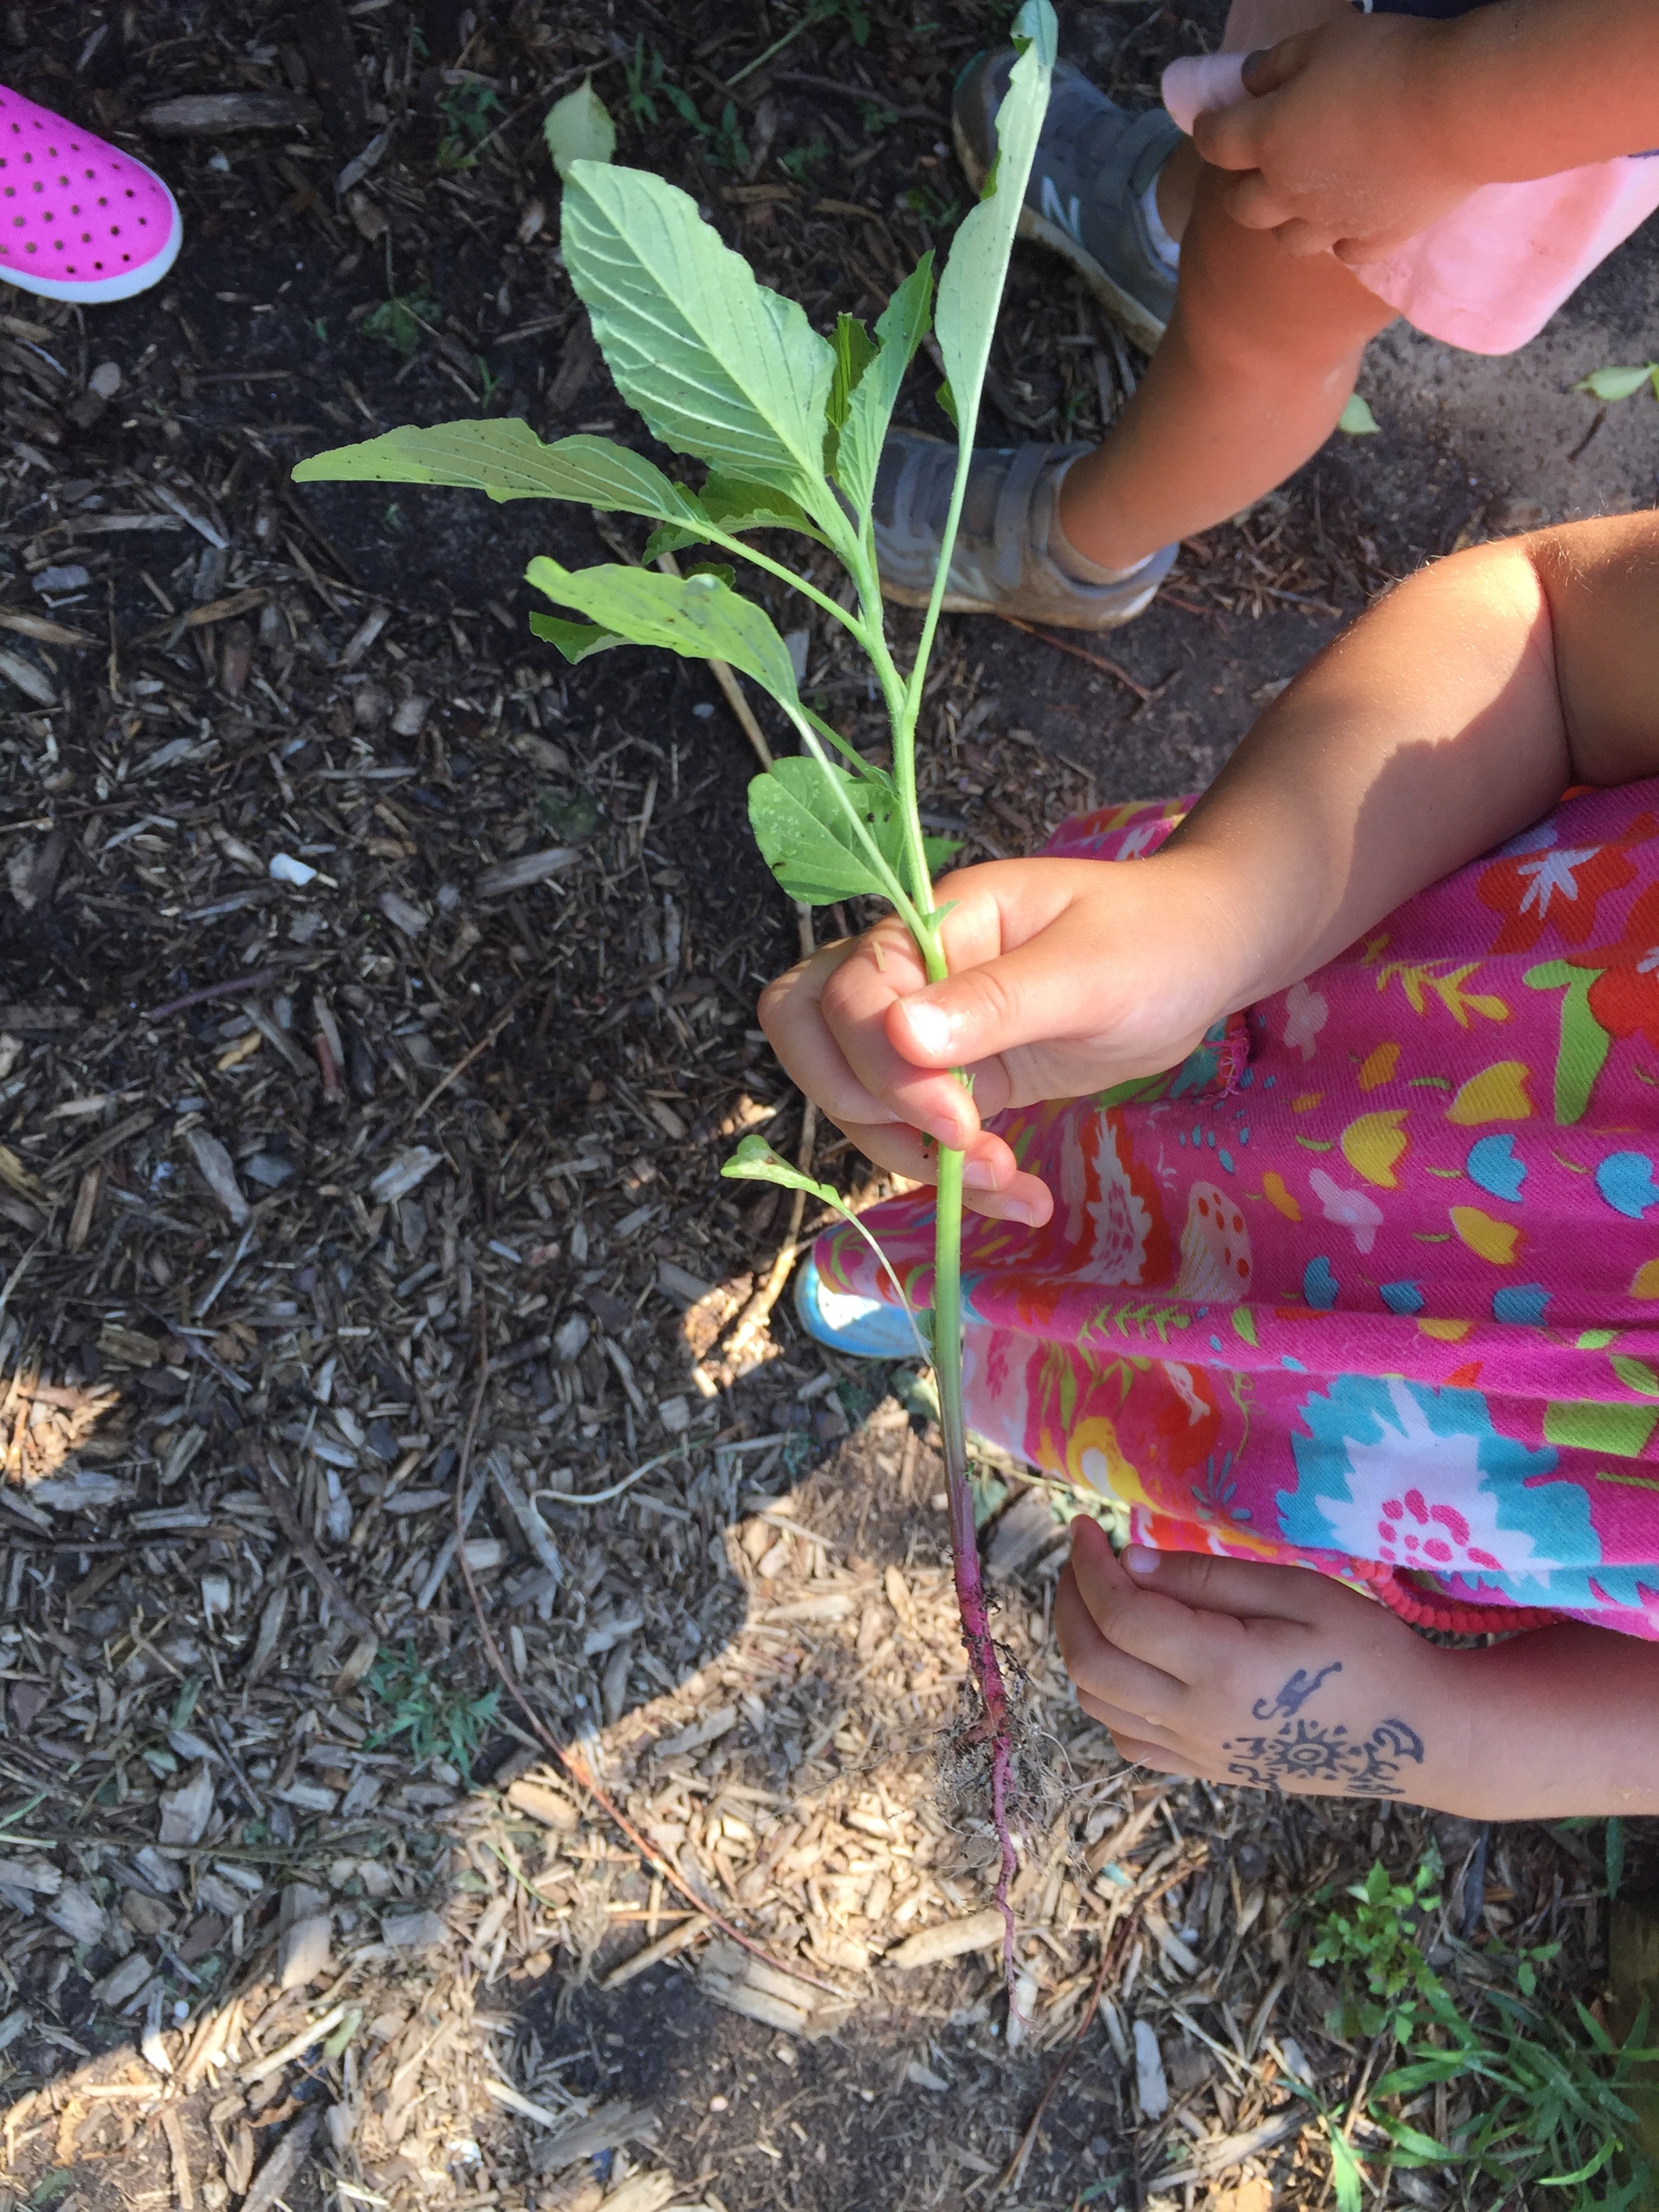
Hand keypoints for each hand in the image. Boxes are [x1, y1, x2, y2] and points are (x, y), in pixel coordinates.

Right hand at [758, 852, 1241, 1224]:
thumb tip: (899, 1036)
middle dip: (871, 1112)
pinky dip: (955, 1177)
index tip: (961, 1117)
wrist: (1201, 960)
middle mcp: (911, 976)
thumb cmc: (1153, 941)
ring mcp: (929, 1032)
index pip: (843, 998)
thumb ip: (994, 1001)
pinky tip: (1021, 1197)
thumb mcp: (1085, 969)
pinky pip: (919, 1135)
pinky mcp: (958, 1082)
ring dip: (917, 1158)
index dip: (883, 1068)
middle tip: (961, 1143)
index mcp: (929, 926)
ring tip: (1008, 1182)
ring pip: (859, 1103)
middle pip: (813, 1043)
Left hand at [1055, 1520, 1463, 1806]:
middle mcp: (1197, 1721)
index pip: (1121, 1617)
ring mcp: (1197, 1753)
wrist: (1415, 1737)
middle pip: (1092, 1663)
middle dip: (1069, 1602)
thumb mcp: (1297, 1591)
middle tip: (1081, 1559)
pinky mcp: (1204, 1770)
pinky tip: (1122, 1657)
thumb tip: (1130, 1562)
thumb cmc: (1367, 1650)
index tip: (1084, 1527)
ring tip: (1094, 1598)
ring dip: (1079, 1645)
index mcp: (1223, 1670)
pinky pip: (1126, 1739)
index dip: (1089, 1566)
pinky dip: (1103, 1695)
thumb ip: (1208, 1577)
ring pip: (1098, 1704)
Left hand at [1195, 13, 1478, 260]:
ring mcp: (1331, 223)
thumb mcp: (1324, 40)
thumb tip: (1250, 81)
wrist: (1458, 107)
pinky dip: (1344, 237)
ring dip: (1289, 219)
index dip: (1209, 128)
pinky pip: (1346, 251)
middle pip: (1242, 206)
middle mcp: (1289, 190)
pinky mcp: (1376, 240)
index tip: (1215, 121)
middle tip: (1259, 166)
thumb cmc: (1389, 61)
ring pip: (1289, 240)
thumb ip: (1278, 64)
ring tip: (1307, 197)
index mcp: (1268, 137)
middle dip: (1242, 185)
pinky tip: (1357, 217)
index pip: (1214, 141)